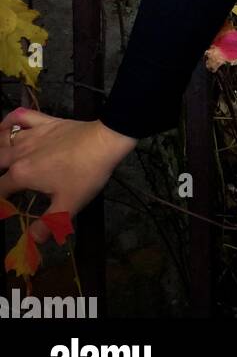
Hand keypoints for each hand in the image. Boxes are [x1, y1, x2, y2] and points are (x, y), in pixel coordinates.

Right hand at [0, 107, 137, 245]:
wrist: (105, 141)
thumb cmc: (85, 173)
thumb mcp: (68, 205)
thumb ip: (49, 224)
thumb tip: (33, 240)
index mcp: (22, 174)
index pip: (0, 190)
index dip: (1, 202)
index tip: (6, 207)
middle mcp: (20, 153)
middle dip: (0, 175)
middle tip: (8, 185)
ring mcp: (31, 134)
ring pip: (3, 139)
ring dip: (0, 151)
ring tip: (6, 162)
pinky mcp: (45, 122)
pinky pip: (21, 116)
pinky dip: (9, 120)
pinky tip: (7, 127)